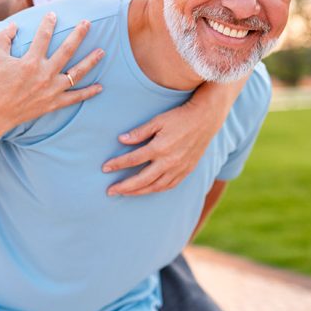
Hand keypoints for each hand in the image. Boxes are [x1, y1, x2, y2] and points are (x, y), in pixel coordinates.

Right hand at [0, 12, 104, 132]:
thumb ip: (4, 38)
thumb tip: (14, 24)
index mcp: (30, 62)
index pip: (43, 37)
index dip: (48, 23)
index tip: (53, 14)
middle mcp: (45, 74)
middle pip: (67, 50)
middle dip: (78, 35)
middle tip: (87, 23)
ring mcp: (52, 90)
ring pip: (77, 73)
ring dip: (90, 61)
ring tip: (102, 51)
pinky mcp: (54, 103)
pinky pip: (75, 98)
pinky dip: (88, 93)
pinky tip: (100, 87)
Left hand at [102, 78, 248, 195]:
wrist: (206, 119)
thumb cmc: (179, 117)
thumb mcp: (158, 120)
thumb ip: (139, 132)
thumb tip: (121, 140)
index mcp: (160, 148)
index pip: (133, 160)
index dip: (117, 164)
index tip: (104, 167)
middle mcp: (169, 162)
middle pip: (142, 179)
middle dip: (124, 187)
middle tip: (109, 191)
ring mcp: (179, 168)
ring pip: (155, 186)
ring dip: (138, 192)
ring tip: (125, 193)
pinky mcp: (187, 170)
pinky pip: (169, 186)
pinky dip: (156, 189)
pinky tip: (147, 189)